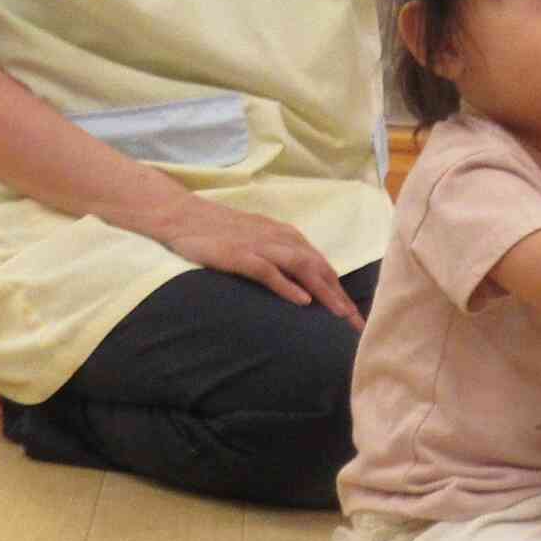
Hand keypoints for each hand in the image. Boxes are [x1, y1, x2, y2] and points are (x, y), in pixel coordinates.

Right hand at [144, 193, 362, 324]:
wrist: (182, 215)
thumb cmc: (220, 231)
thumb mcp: (259, 240)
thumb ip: (282, 257)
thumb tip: (303, 283)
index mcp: (287, 236)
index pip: (322, 267)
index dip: (341, 292)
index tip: (355, 318)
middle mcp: (280, 238)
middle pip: (320, 269)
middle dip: (341, 297)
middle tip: (357, 326)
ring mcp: (260, 245)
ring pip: (303, 268)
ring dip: (325, 292)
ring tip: (340, 316)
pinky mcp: (239, 254)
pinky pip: (269, 270)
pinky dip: (287, 285)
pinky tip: (302, 301)